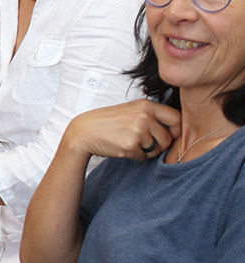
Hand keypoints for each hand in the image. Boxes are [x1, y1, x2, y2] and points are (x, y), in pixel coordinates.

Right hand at [64, 100, 181, 161]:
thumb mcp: (132, 110)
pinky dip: (134, 156)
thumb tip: (178, 130)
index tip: (168, 135)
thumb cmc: (110, 122)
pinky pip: (143, 157)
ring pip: (156, 150)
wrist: (85, 131)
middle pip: (167, 139)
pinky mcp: (130, 145)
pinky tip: (122, 147)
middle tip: (142, 142)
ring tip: (130, 142)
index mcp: (147, 105)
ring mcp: (138, 130)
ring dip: (145, 151)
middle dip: (158, 145)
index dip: (175, 130)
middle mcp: (144, 116)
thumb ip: (153, 116)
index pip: (177, 119)